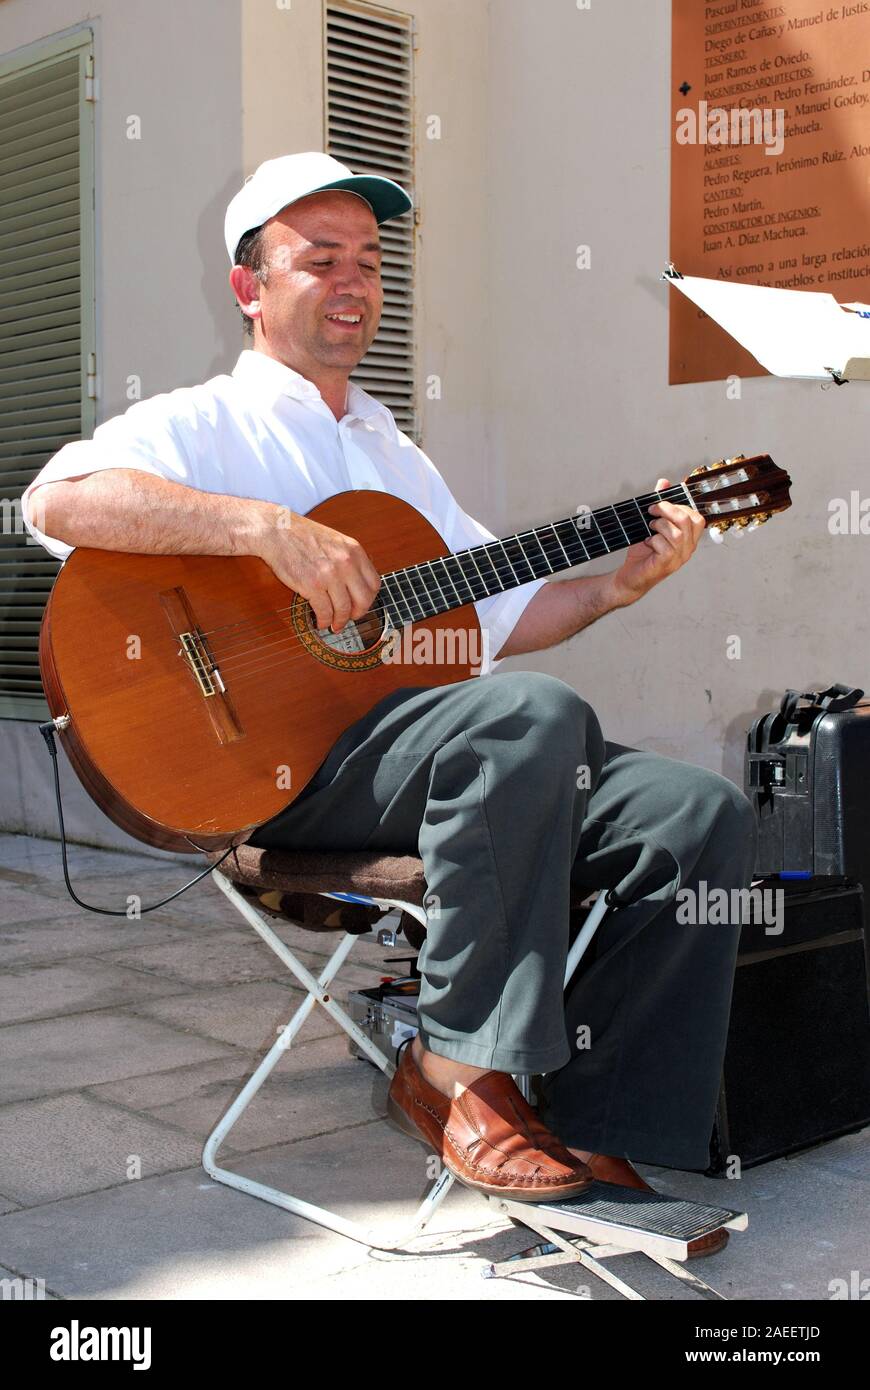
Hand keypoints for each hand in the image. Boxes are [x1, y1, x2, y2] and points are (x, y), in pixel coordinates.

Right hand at [256, 508, 380, 632]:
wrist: (277, 530)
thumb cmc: (301, 535)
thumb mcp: (335, 541)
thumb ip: (348, 560)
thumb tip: (356, 585)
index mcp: (354, 551)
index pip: (374, 583)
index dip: (368, 600)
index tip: (360, 605)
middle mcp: (346, 563)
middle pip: (364, 600)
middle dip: (357, 614)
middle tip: (349, 618)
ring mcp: (330, 575)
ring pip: (344, 609)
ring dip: (339, 622)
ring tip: (333, 624)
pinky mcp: (312, 585)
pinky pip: (325, 611)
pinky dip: (324, 621)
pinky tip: (320, 621)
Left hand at [607, 477, 705, 607]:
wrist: (630, 577)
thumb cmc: (643, 552)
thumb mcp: (651, 524)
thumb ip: (660, 504)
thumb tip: (664, 482)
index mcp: (688, 539)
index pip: (697, 518)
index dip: (681, 506)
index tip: (662, 503)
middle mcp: (688, 549)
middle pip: (689, 521)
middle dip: (668, 510)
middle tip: (651, 510)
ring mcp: (679, 558)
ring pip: (677, 533)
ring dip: (660, 525)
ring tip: (649, 528)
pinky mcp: (666, 565)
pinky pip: (666, 546)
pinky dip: (653, 540)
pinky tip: (647, 542)